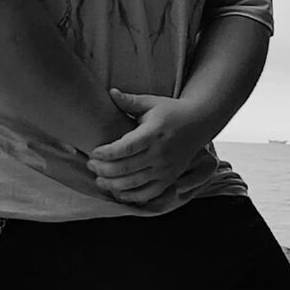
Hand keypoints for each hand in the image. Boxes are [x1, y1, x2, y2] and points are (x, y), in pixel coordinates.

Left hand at [86, 89, 209, 205]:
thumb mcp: (151, 103)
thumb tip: (110, 92)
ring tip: (99, 180)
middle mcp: (160, 154)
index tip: (94, 152)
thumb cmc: (171, 111)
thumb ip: (130, 101)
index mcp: (153, 133)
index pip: (126, 148)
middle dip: (104, 170)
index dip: (107, 152)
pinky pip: (148, 194)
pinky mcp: (169, 179)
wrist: (199, 123)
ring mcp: (166, 169)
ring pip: (135, 184)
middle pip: (127, 168)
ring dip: (114, 185)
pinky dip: (132, 197)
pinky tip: (118, 192)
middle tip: (90, 165)